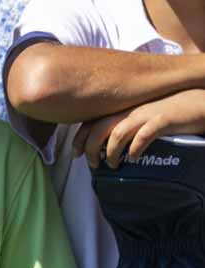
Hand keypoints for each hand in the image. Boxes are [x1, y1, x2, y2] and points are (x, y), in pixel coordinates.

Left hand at [73, 90, 204, 168]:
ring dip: (111, 152)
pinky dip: (135, 148)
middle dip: (90, 148)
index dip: (80, 138)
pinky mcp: (163, 119)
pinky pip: (144, 134)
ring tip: (113, 165)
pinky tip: (133, 158)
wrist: (199, 102)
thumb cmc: (170, 111)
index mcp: (123, 108)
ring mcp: (146, 113)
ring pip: (117, 133)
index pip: (92, 121)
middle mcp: (130, 109)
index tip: (75, 153)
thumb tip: (108, 146)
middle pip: (99, 127)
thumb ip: (125, 125)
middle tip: (92, 165)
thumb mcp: (142, 116)